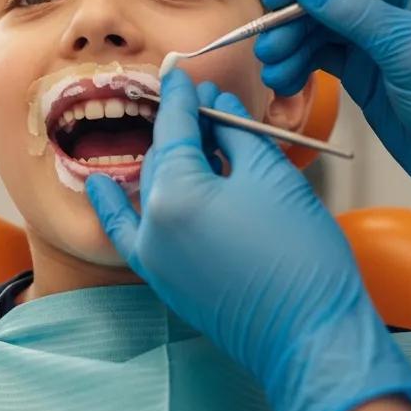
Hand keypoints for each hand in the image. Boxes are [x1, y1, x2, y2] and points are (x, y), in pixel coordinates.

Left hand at [86, 69, 410, 410]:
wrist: (313, 337)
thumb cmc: (301, 256)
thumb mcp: (271, 176)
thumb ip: (235, 133)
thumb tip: (216, 105)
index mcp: (176, 192)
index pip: (174, 126)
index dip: (182, 95)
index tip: (181, 72)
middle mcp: (152, 223)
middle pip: (164, 155)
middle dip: (184, 127)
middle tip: (211, 107)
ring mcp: (154, 255)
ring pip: (153, 187)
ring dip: (169, 160)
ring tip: (193, 139)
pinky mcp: (164, 279)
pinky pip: (126, 233)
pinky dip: (112, 207)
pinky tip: (97, 184)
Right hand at [255, 0, 410, 273]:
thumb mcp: (408, 49)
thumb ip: (353, 11)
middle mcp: (391, 4)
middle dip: (292, 16)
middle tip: (268, 45)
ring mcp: (374, 39)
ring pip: (315, 26)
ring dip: (289, 45)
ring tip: (273, 72)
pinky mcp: (362, 71)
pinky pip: (317, 56)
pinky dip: (296, 66)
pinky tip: (283, 83)